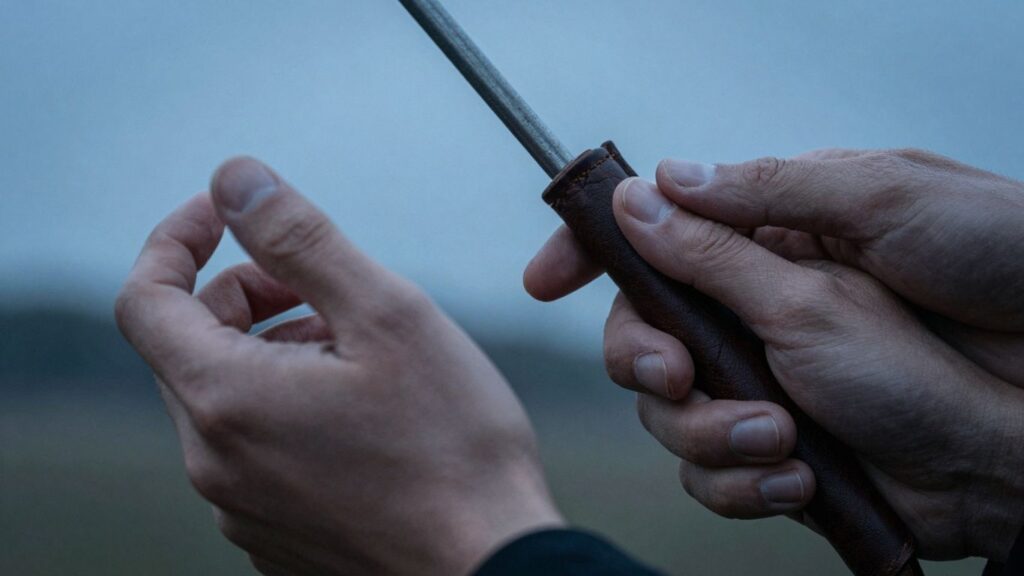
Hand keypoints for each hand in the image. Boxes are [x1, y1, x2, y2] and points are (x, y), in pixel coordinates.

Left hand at [116, 158, 561, 575]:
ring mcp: (240, 506)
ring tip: (358, 352)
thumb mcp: (386, 316)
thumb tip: (235, 179)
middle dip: (246, 295)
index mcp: (227, 400)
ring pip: (226, 396)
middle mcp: (214, 462)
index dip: (175, 239)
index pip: (144, 298)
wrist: (491, 566)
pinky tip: (361, 411)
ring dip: (274, 349)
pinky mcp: (273, 532)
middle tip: (323, 289)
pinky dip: (287, 404)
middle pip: (189, 345)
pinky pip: (253, 447)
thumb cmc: (454, 447)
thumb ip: (301, 240)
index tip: (223, 214)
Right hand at [524, 154, 1023, 560]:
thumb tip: (647, 193)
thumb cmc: (989, 274)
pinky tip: (796, 482)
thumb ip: (746, 214)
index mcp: (776, 236)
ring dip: (705, 433)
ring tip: (781, 442)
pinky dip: (738, 485)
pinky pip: (713, 472)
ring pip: (669, 411)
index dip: (593, 252)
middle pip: (644, 330)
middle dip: (642, 359)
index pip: (660, 231)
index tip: (544, 282)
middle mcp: (760, 307)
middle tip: (678, 376)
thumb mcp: (869, 218)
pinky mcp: (785, 450)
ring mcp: (769, 381)